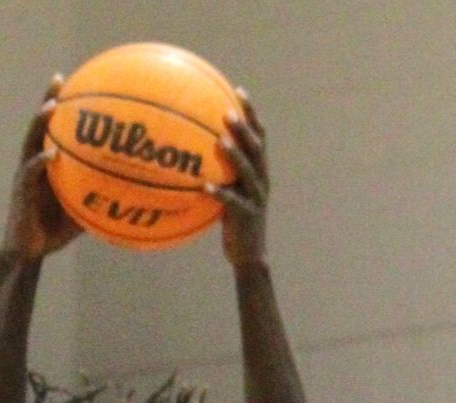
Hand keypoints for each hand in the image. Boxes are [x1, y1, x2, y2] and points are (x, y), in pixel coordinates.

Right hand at [1, 78, 81, 262]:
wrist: (29, 251)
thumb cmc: (54, 232)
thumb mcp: (82, 212)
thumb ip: (99, 199)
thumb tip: (131, 198)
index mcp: (48, 164)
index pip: (54, 130)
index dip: (62, 107)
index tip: (74, 82)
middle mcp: (34, 163)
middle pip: (40, 126)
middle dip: (48, 100)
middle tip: (59, 79)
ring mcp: (26, 175)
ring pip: (31, 142)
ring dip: (40, 123)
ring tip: (51, 107)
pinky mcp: (21, 192)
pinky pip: (31, 173)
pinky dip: (40, 162)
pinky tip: (51, 155)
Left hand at [209, 90, 268, 269]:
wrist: (249, 257)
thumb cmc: (234, 223)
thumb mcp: (229, 192)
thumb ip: (220, 172)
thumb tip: (193, 151)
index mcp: (259, 172)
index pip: (259, 138)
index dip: (251, 115)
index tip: (238, 92)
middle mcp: (261, 182)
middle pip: (257, 150)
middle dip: (244, 130)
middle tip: (228, 112)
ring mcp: (256, 199)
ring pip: (248, 172)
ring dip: (235, 155)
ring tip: (221, 141)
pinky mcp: (247, 217)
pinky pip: (232, 202)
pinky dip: (219, 193)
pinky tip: (204, 186)